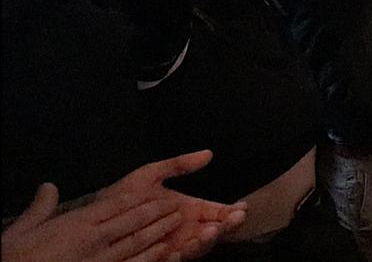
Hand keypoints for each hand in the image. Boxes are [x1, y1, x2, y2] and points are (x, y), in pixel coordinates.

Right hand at [1, 182, 180, 261]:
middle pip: (133, 220)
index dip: (139, 198)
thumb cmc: (15, 259)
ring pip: (138, 242)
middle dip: (158, 211)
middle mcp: (93, 240)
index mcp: (76, 223)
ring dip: (160, 231)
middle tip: (176, 205)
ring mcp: (101, 261)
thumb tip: (48, 187)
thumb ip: (40, 208)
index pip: (116, 204)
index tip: (154, 193)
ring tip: (177, 222)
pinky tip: (167, 253)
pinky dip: (153, 259)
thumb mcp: (22, 231)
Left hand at [101, 151, 246, 258]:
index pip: (218, 213)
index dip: (232, 211)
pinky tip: (182, 249)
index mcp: (191, 211)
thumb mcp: (150, 175)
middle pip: (215, 232)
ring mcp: (176, 246)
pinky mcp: (159, 258)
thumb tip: (209, 153)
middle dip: (227, 227)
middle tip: (233, 220)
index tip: (242, 207)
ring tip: (210, 231)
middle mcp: (188, 231)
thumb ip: (178, 165)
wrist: (95, 219)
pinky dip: (180, 256)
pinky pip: (173, 261)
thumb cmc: (124, 197)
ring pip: (199, 248)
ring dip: (207, 241)